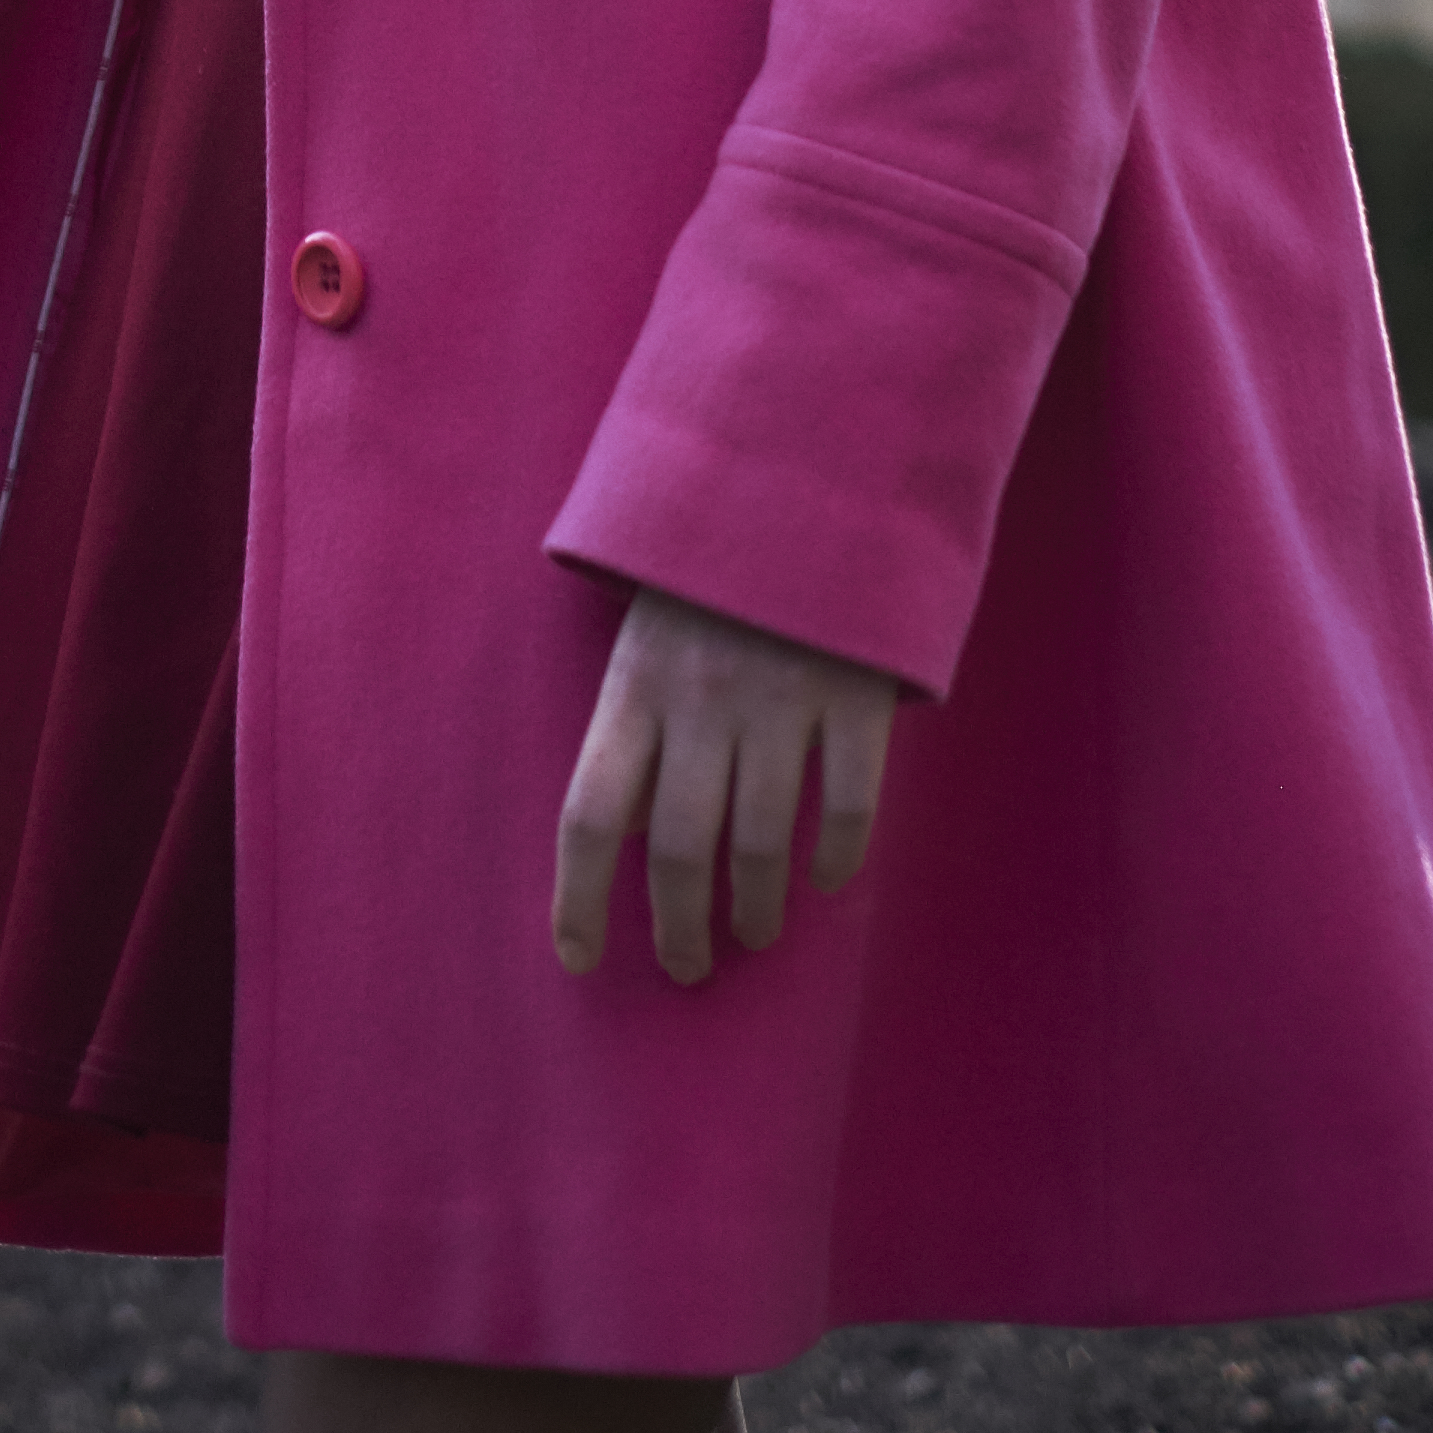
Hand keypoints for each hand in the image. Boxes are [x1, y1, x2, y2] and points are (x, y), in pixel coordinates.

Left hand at [551, 589, 895, 988]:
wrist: (803, 464)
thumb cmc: (709, 563)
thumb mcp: (645, 628)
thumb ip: (636, 722)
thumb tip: (620, 832)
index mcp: (635, 682)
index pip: (590, 814)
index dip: (578, 899)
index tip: (578, 958)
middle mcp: (701, 699)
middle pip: (680, 852)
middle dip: (681, 929)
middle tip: (688, 967)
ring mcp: (781, 697)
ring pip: (762, 844)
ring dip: (756, 908)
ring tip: (755, 933)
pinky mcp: (854, 693)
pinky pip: (849, 804)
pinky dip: (838, 857)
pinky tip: (827, 880)